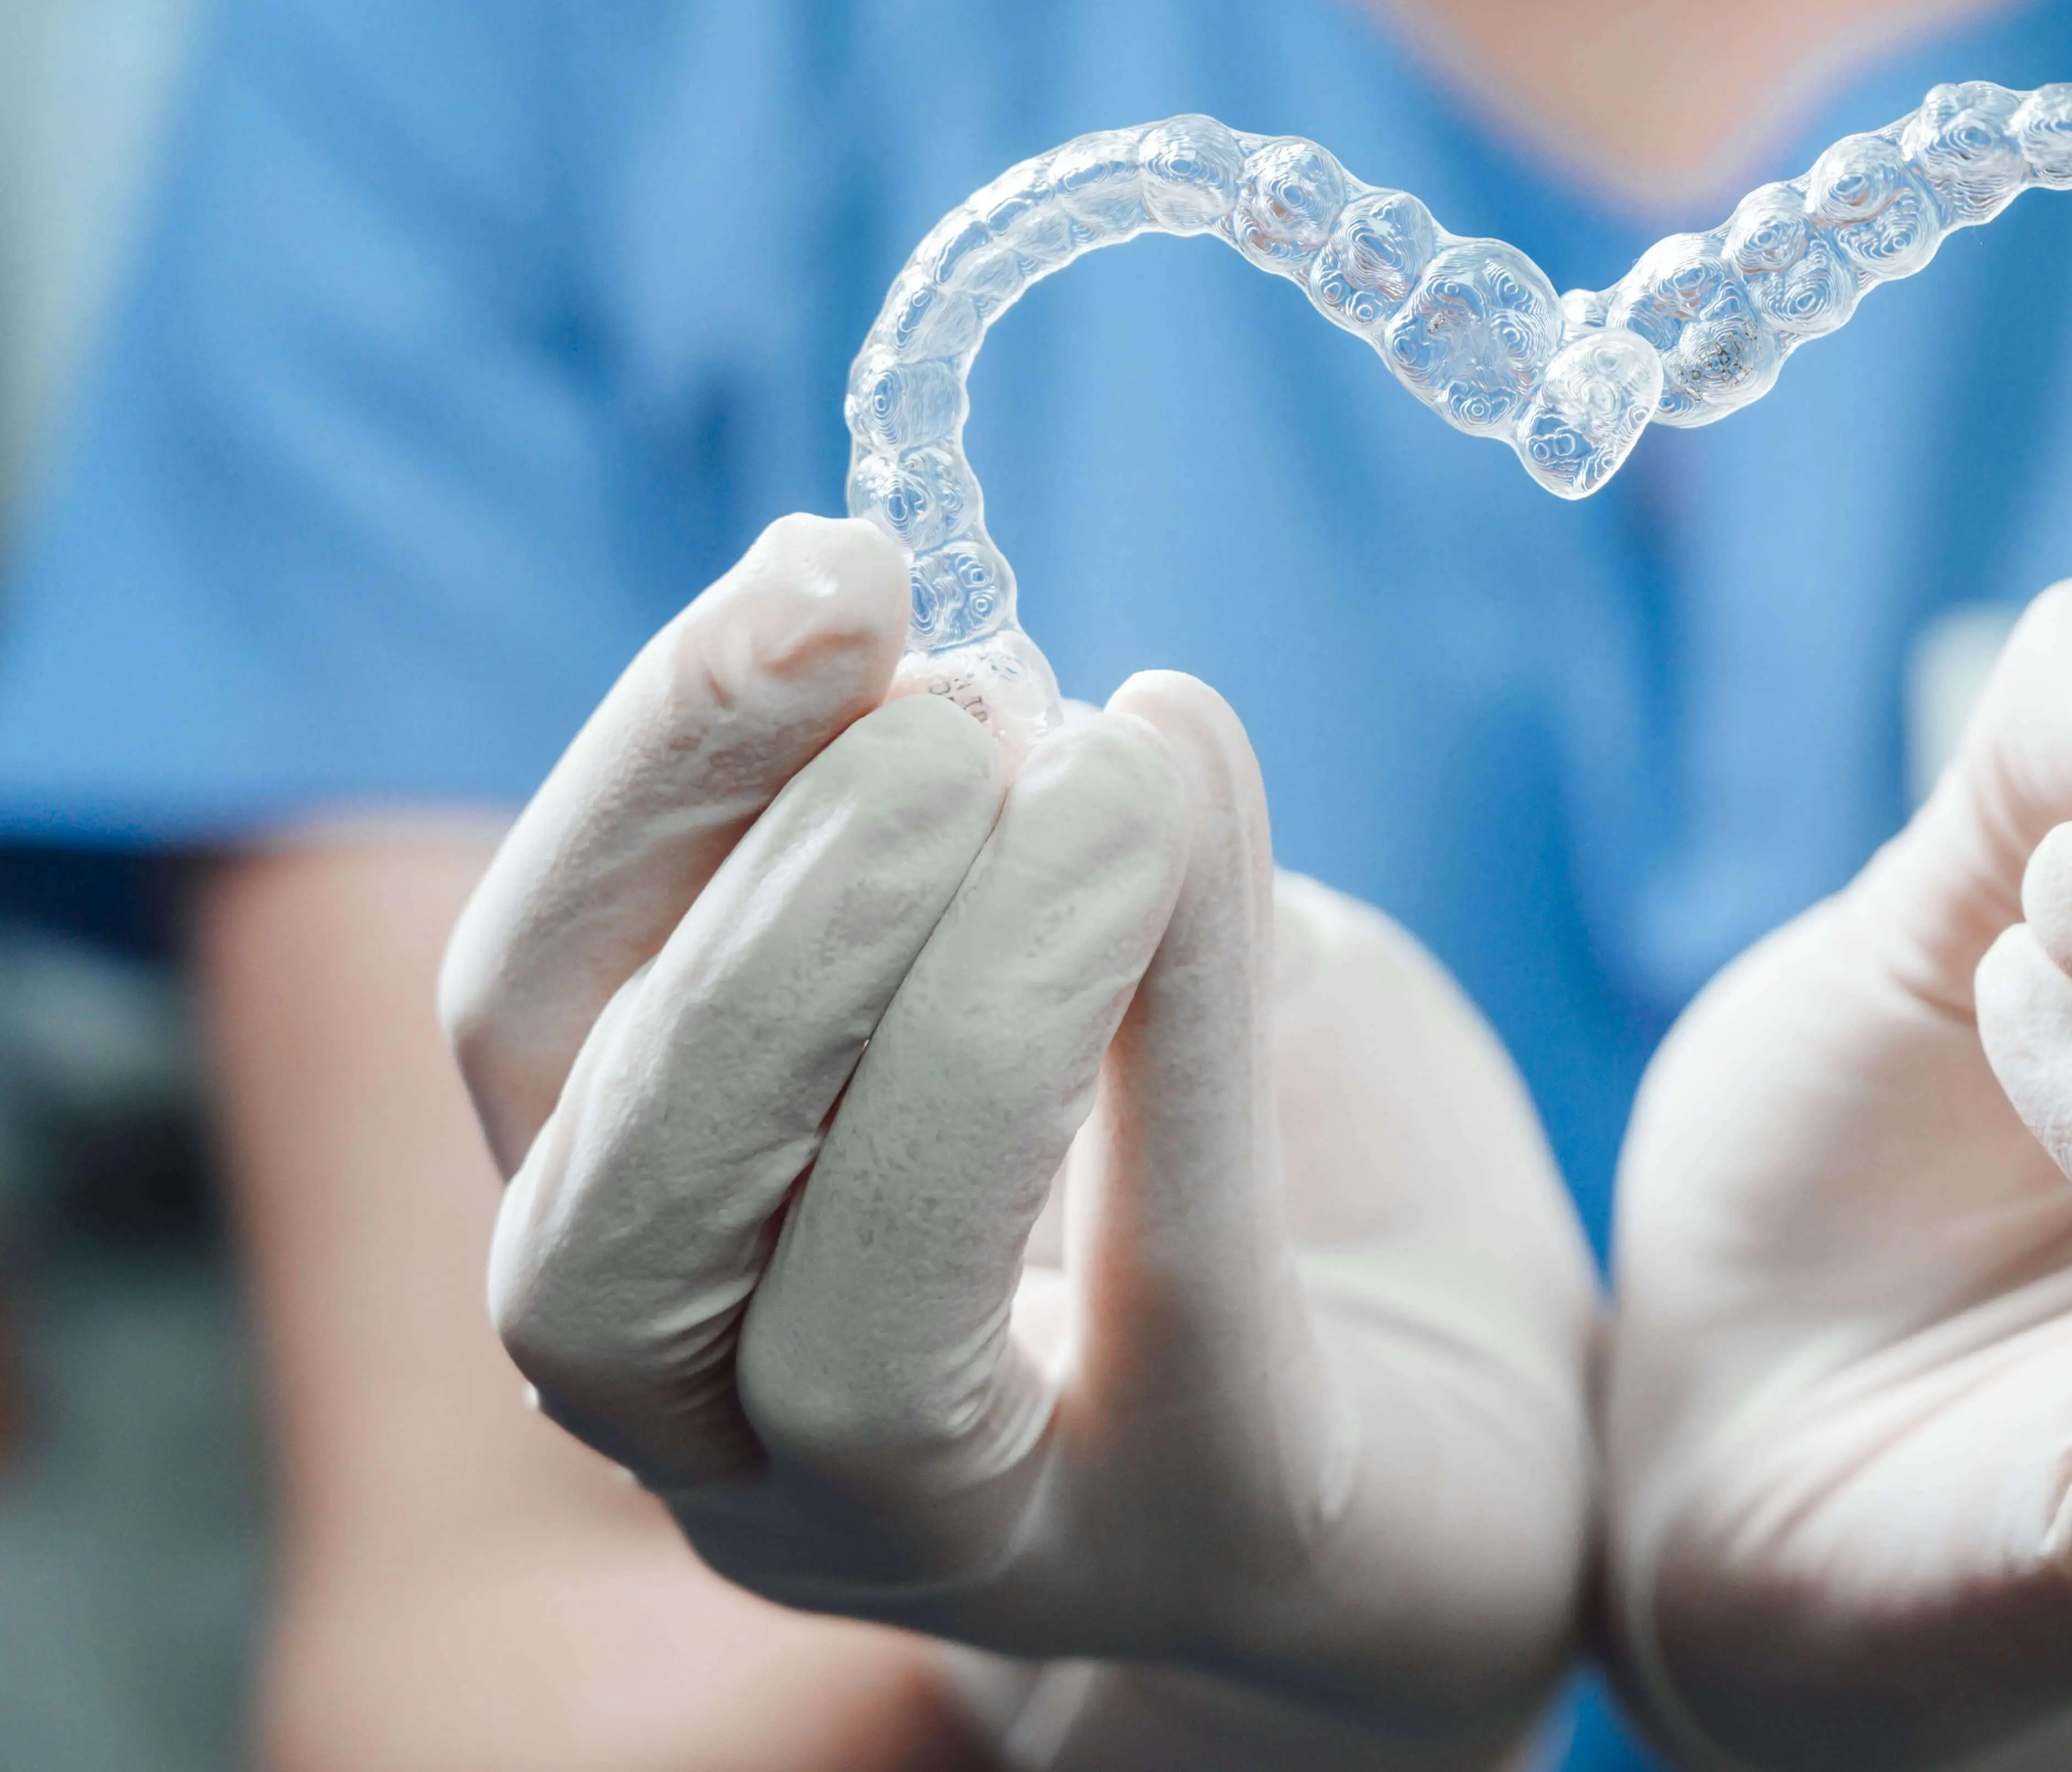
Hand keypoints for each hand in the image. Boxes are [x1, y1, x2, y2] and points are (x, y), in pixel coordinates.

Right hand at [439, 515, 1595, 1764]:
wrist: (1501, 1410)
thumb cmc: (1269, 1158)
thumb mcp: (1109, 949)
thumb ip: (999, 842)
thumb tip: (968, 666)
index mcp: (680, 1251)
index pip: (540, 1025)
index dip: (648, 774)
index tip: (824, 570)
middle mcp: (756, 1439)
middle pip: (600, 1223)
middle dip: (761, 924)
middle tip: (952, 707)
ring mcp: (972, 1532)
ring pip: (831, 1328)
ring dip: (945, 1004)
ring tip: (1093, 779)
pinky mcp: (1213, 1525)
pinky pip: (1162, 1283)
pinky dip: (1169, 1029)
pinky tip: (1199, 821)